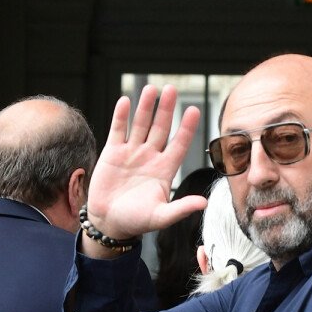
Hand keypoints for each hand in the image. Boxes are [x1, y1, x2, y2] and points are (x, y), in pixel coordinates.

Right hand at [83, 86, 207, 248]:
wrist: (108, 223)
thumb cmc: (136, 221)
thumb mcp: (160, 217)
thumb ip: (181, 208)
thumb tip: (204, 203)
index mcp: (165, 169)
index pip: (179, 144)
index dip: (187, 128)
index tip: (194, 110)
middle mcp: (150, 157)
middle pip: (161, 128)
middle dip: (166, 109)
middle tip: (172, 89)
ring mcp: (132, 152)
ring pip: (141, 124)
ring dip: (146, 107)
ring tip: (151, 89)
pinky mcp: (113, 152)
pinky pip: (118, 130)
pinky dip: (121, 116)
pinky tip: (126, 101)